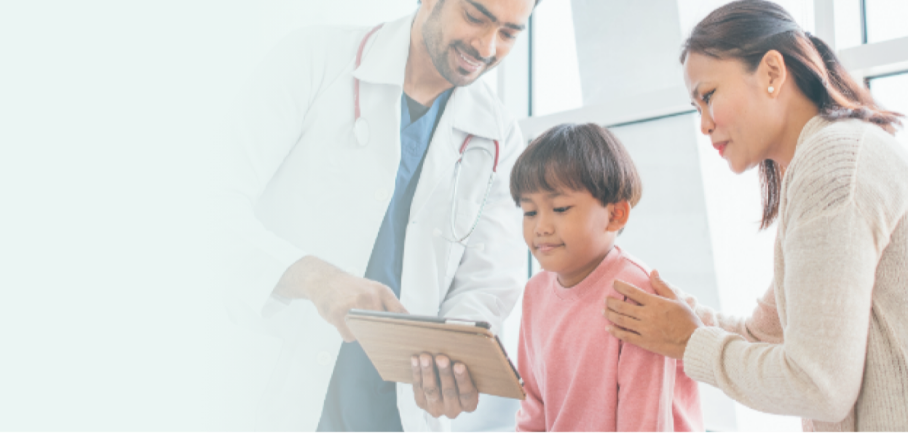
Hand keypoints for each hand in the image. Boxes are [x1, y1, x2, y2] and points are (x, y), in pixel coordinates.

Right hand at [274, 256, 406, 341]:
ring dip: (363, 334)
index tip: (407, 337)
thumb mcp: (374, 289)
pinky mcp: (337, 314)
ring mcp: (353, 304)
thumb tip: (407, 322)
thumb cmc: (351, 287)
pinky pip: (350, 336)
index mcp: (381, 291)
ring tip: (357, 322)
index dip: (405, 327)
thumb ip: (389, 304)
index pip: (400, 312)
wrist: (325, 280)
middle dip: (382, 334)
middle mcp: (369, 296)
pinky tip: (345, 324)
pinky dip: (349, 334)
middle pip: (384, 327)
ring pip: (366, 334)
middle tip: (379, 336)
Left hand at [410, 353, 478, 418]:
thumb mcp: (470, 375)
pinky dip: (416, 372)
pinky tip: (416, 359)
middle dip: (444, 373)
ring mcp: (436, 408)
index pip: (467, 394)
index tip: (459, 365)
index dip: (462, 380)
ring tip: (425, 357)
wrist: (444, 386)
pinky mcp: (421, 403)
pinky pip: (418, 388)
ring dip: (428, 372)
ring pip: (431, 390)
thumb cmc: (460, 375)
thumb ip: (469, 367)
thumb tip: (467, 347)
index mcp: (469, 404)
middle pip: (449, 391)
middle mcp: (453, 410)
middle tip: (441, 358)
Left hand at [604, 270, 703, 359]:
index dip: (620, 286)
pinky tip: (608, 328)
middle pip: (623, 307)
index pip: (633, 292)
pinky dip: (615, 331)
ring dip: (610, 315)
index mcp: (655, 303)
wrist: (693, 343)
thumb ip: (662, 286)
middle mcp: (647, 315)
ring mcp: (645, 329)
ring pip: (621, 321)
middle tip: (605, 299)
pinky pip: (625, 336)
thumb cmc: (687, 320)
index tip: (613, 283)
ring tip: (604, 311)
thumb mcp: (677, 300)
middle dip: (611, 301)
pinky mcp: (644, 342)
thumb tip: (653, 271)